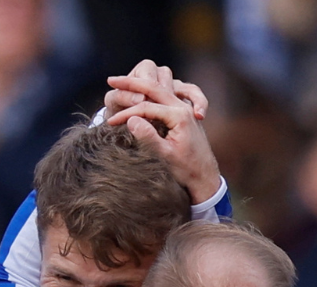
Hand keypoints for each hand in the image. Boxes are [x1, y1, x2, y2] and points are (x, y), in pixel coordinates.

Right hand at [105, 61, 220, 204]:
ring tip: (123, 82)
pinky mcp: (185, 111)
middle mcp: (184, 107)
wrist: (205, 177)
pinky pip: (169, 93)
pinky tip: (143, 89)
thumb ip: (148, 136)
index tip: (110, 122)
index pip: (146, 107)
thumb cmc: (186, 170)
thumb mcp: (164, 156)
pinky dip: (155, 89)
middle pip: (153, 88)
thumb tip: (131, 119)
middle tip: (110, 80)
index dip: (126, 114)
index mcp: (179, 116)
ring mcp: (186, 107)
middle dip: (131, 83)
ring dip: (142, 83)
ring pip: (161, 88)